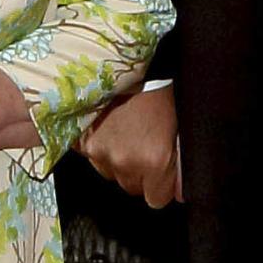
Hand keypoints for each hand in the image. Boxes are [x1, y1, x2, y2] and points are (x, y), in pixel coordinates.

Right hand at [76, 84, 181, 206]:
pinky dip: (100, 148)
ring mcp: (100, 155)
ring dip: (119, 161)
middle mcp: (125, 163)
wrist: (126, 62)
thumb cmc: (159, 90)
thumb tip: (180, 193)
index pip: (157, 200)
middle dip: (140, 173)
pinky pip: (94, 158)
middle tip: (144, 143)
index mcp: (154, 161)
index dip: (161, 185)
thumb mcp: (179, 127)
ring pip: (112, 175)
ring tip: (126, 132)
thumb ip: (181, 164)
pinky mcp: (82, 144)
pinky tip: (109, 128)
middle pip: (133, 188)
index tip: (162, 170)